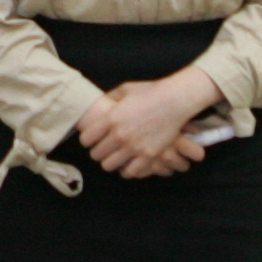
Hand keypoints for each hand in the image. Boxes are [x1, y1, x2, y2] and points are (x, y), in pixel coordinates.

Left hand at [75, 71, 218, 178]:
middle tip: (104, 149)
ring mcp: (134, 147)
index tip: (92, 139)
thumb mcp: (125, 89)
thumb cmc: (151, 92)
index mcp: (111, 118)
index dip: (87, 139)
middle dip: (97, 152)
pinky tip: (129, 163)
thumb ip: (110, 97)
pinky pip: (130, 172)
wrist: (175, 100)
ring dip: (110, 162)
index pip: (86, 138)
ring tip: (115, 157)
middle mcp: (120, 134)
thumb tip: (101, 103)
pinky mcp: (148, 156)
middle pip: (96, 154)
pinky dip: (127, 170)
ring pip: (109, 166)